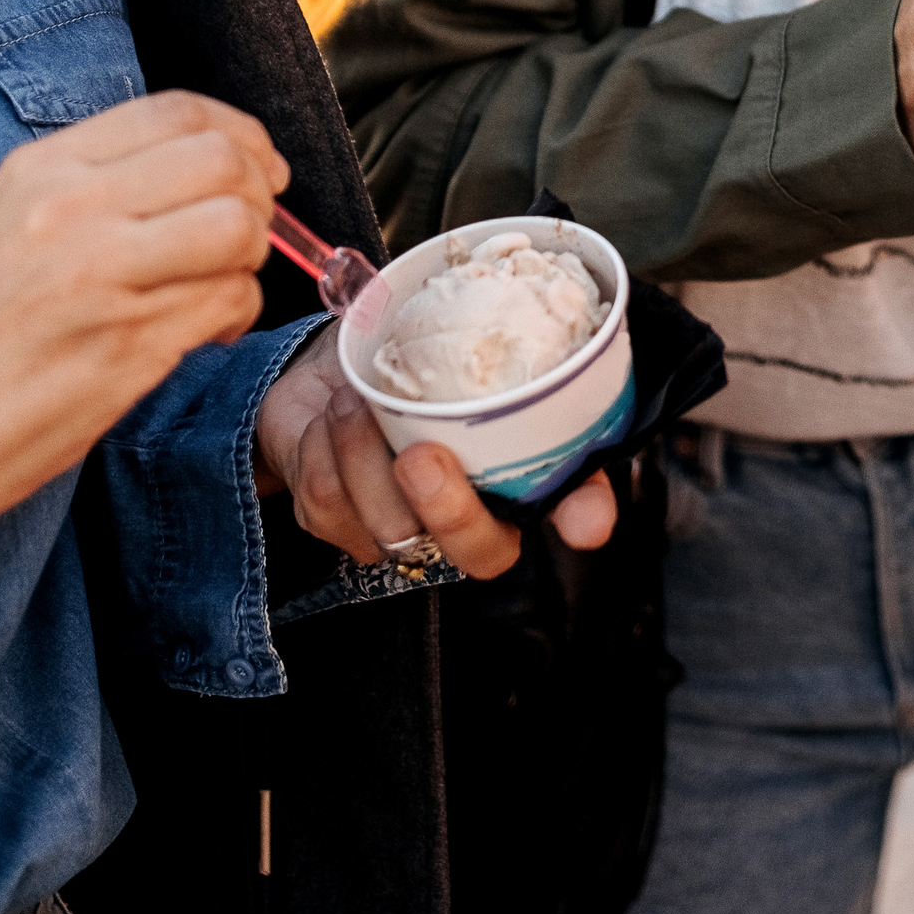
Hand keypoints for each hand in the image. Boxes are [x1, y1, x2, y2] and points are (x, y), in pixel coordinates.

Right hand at [0, 93, 290, 589]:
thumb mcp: (10, 226)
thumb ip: (99, 186)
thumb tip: (212, 166)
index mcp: (40, 170)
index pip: (177, 111)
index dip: (242, 136)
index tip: (260, 169)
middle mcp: (68, 210)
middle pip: (222, 161)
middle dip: (258, 197)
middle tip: (249, 233)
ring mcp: (99, 277)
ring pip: (237, 230)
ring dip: (250, 260)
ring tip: (219, 287)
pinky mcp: (127, 346)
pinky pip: (229, 302)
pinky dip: (236, 316)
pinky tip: (204, 333)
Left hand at [251, 336, 615, 575]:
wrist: (336, 364)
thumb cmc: (420, 370)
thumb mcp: (478, 363)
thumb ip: (537, 384)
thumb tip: (588, 397)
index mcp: (514, 488)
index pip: (573, 512)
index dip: (581, 520)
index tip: (586, 524)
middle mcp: (458, 527)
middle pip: (474, 550)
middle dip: (449, 510)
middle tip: (420, 456)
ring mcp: (393, 533)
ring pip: (385, 524)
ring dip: (362, 451)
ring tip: (357, 398)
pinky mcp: (331, 521)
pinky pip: (326, 499)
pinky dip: (324, 447)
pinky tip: (330, 417)